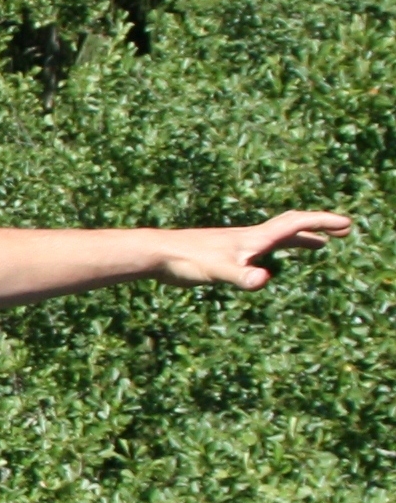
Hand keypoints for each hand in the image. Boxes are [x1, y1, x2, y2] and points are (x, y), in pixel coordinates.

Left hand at [161, 210, 353, 289]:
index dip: (322, 223)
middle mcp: (248, 238)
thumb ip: (242, 276)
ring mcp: (236, 244)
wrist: (157, 253)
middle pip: (291, 227)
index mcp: (254, 239)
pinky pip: (258, 249)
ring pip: (275, 238)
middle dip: (318, 228)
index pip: (296, 224)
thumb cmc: (187, 261)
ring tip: (316, 245)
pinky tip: (267, 263)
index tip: (346, 225)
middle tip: (342, 230)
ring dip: (299, 240)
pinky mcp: (223, 253)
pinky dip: (273, 251)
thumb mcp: (219, 271)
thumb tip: (263, 280)